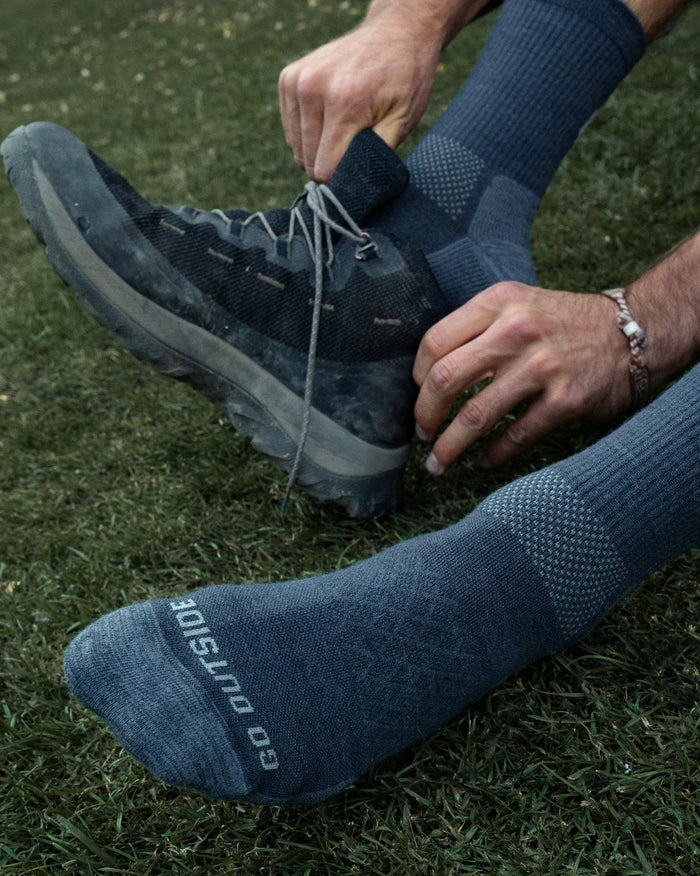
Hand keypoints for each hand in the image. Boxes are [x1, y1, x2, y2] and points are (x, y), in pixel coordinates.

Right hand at [278, 19, 441, 180]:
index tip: (357, 172)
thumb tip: (351, 189)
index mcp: (343, 102)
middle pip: (307, 160)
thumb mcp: (402, 122)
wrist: (397, 32)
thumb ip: (374, 158)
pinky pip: (291, 128)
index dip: (341, 179)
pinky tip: (330, 118)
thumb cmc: (405, 80)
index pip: (324, 169)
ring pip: (297, 147)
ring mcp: (296, 80)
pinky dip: (308, 132)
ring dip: (318, 149)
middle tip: (356, 146)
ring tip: (345, 129)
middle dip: (330, 164)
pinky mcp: (288, 77)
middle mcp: (312, 88)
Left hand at [413, 281, 631, 471]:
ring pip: (474, 415)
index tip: (418, 394)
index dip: (417, 376)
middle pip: (444, 379)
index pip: (435, 342)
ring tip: (439, 462)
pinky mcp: (563, 401)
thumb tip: (432, 374)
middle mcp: (516, 332)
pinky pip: (514, 436)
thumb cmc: (565, 323)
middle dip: (424, 415)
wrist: (633, 332)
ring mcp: (540, 367)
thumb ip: (479, 328)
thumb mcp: (520, 305)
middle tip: (422, 434)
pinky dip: (493, 454)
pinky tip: (484, 460)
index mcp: (499, 304)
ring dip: (449, 446)